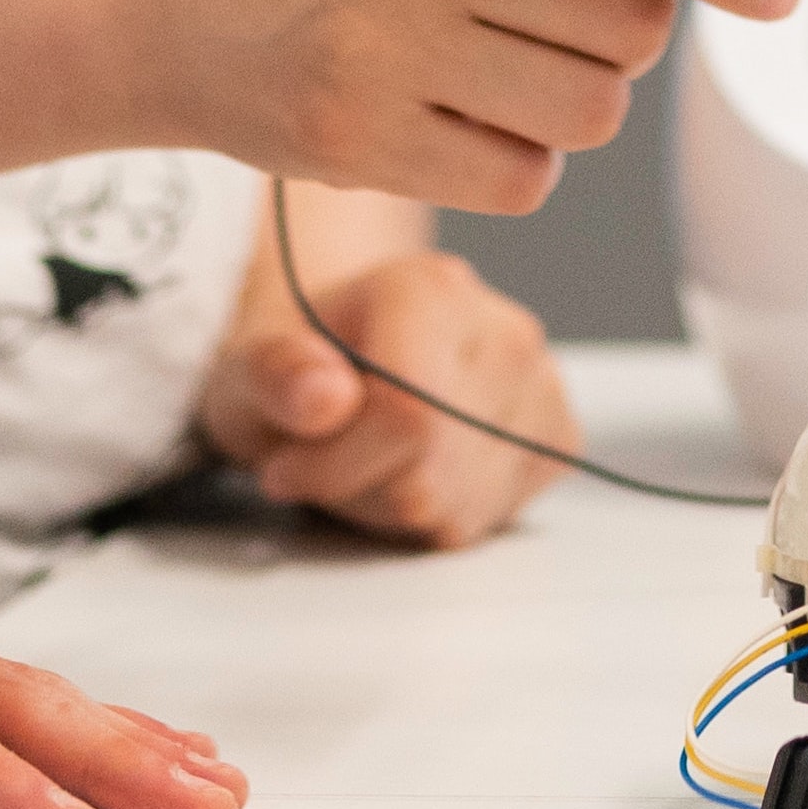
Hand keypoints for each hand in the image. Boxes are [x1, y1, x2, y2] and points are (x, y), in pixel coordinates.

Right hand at [149, 0, 795, 209]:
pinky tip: (451, 108)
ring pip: (587, 110)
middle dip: (625, 24)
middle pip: (625, 24)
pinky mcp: (355, 142)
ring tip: (495, 55)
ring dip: (576, 95)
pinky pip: (525, 179)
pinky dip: (517, 155)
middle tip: (554, 5)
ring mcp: (375, 49)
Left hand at [204, 233, 572, 549]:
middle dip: (360, 488)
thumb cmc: (303, 363)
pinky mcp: (558, 437)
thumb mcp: (249, 367)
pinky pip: (490, 520)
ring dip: (394, 508)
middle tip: (326, 461)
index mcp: (431, 289)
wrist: (350, 357)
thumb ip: (274, 375)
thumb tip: (325, 398)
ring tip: (369, 461)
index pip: (407, 418)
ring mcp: (541, 385)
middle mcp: (504, 330)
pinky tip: (415, 471)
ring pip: (460, 506)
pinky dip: (439, 515)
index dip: (334, 466)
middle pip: (431, 472)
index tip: (285, 468)